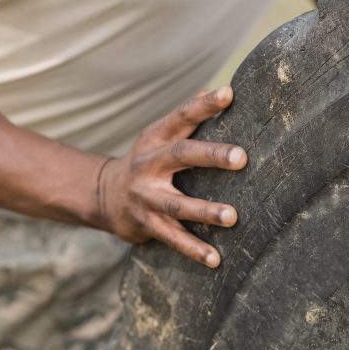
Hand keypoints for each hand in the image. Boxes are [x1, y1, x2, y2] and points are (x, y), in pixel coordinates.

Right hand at [98, 87, 246, 267]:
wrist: (105, 196)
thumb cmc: (148, 160)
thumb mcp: (160, 135)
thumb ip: (188, 118)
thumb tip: (222, 90)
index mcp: (156, 138)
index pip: (181, 117)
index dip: (203, 105)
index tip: (228, 94)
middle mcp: (149, 165)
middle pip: (181, 156)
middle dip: (212, 156)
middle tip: (242, 157)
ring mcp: (147, 197)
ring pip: (177, 205)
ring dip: (205, 210)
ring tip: (232, 216)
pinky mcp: (147, 225)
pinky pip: (173, 239)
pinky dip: (193, 250)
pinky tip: (216, 259)